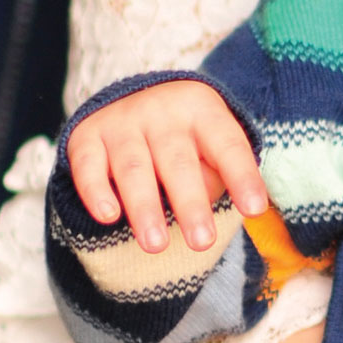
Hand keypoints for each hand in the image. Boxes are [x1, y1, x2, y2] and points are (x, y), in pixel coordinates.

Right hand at [66, 80, 267, 254]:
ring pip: (133, 168)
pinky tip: (108, 215)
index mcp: (202, 111)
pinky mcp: (86, 136)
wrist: (134, 97)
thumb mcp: (211, 146)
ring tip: (156, 245)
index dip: (242, 177)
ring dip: (145, 207)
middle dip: (190, 204)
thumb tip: (203, 202)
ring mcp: (122, 122)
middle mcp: (161, 112)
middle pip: (178, 162)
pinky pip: (88, 166)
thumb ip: (215, 174)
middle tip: (203, 242)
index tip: (255, 210)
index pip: (227, 146)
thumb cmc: (188, 139)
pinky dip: (96, 191)